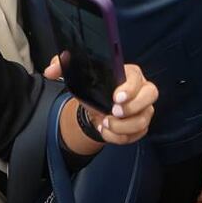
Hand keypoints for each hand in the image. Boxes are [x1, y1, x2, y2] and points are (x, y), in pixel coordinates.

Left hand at [44, 57, 158, 145]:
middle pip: (151, 95)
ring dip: (122, 126)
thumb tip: (50, 70)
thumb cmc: (94, 86)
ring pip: (143, 120)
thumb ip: (63, 65)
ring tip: (104, 123)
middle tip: (113, 112)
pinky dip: (120, 137)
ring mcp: (144, 109)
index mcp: (130, 73)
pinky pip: (136, 135)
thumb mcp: (78, 73)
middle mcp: (142, 89)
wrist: (96, 104)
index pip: (137, 78)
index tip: (116, 97)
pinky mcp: (141, 125)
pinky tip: (106, 130)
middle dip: (132, 107)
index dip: (129, 89)